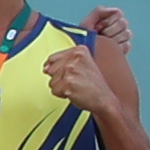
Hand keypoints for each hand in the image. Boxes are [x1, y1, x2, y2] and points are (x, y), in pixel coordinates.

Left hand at [49, 8, 142, 129]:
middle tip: (77, 82)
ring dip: (61, 87)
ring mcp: (71, 69)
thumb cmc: (93, 85)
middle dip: (60, 79)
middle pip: (50, 70)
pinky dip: (62, 94)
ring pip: (51, 81)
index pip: (52, 58)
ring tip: (76, 87)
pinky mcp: (68, 82)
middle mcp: (75, 57)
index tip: (72, 74)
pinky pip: (54, 90)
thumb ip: (63, 62)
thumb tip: (45, 68)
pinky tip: (75, 92)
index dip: (58, 69)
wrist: (104, 100)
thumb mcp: (82, 66)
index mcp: (79, 50)